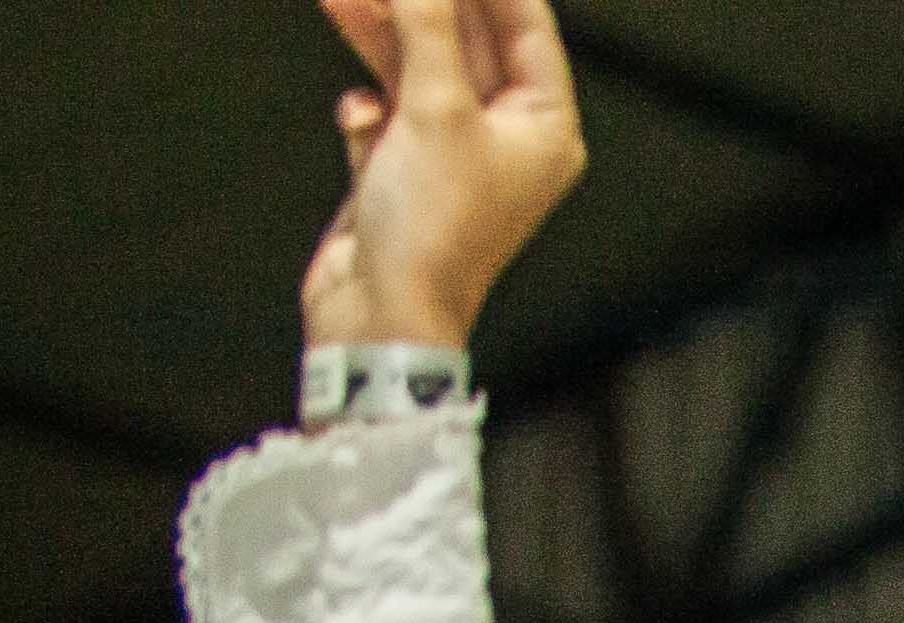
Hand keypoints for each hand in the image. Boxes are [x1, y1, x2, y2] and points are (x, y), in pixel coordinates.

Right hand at [301, 0, 585, 354]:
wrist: (378, 313)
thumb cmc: (431, 228)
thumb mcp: (435, 108)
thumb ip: (428, 25)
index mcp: (545, 128)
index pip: (526, 28)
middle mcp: (507, 139)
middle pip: (465, 38)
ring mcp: (454, 152)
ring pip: (415, 65)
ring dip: (376, 28)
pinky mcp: (405, 168)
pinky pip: (386, 109)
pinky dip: (368, 104)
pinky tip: (358, 116)